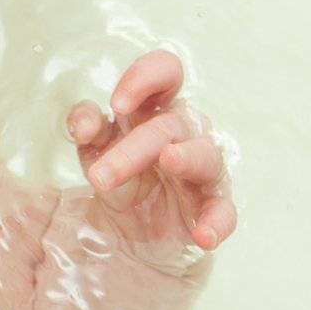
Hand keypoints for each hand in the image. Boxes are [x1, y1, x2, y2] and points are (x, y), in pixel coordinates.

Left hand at [66, 49, 236, 254]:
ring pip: (204, 155)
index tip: (118, 104)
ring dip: (184, 158)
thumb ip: (86, 128)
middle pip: (170, 124)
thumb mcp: (94, 149)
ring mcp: (201, 171)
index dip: (146, 78)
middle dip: (133, 147)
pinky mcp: (211, 208)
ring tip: (169, 161)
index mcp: (153, 110)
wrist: (131, 234)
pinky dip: (217, 221)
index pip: (165, 73)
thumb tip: (85, 122)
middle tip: (98, 177)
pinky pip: (224, 212)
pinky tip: (203, 236)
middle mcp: (183, 134)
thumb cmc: (119, 175)